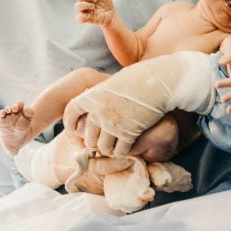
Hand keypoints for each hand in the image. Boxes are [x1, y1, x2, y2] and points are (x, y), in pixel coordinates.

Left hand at [63, 51, 214, 157]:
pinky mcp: (128, 133)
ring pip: (103, 148)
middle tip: (103, 141)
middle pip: (88, 136)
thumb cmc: (139, 78)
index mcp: (92, 96)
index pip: (71, 113)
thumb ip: (101, 96)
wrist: (159, 82)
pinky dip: (123, 152)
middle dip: (95, 141)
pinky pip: (120, 151)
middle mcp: (99, 111)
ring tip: (116, 145)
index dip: (71, 124)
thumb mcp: (114, 83)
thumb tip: (93, 105)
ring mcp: (113, 124)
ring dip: (109, 148)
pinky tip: (128, 146)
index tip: (74, 130)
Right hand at [75, 0, 114, 25]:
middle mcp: (84, 3)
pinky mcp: (87, 19)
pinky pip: (78, 19)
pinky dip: (81, 17)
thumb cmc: (106, 5)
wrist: (111, 15)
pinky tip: (88, 15)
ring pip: (77, 6)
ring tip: (93, 6)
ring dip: (85, 4)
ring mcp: (85, 11)